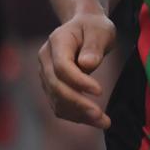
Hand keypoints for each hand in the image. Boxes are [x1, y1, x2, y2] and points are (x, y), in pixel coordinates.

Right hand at [39, 11, 117, 128]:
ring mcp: (46, 74)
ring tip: (103, 122)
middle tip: (100, 115)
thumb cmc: (94, 27)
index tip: (99, 91)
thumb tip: (87, 65)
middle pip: (56, 86)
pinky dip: (76, 115)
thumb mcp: (101, 30)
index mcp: (57, 42)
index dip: (78, 81)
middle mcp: (45, 59)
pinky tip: (94, 120)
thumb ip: (94, 46)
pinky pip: (60, 104)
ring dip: (78, 114)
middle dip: (78, 103)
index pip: (62, 67)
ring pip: (56, 99)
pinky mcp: (51, 86)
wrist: (84, 26)